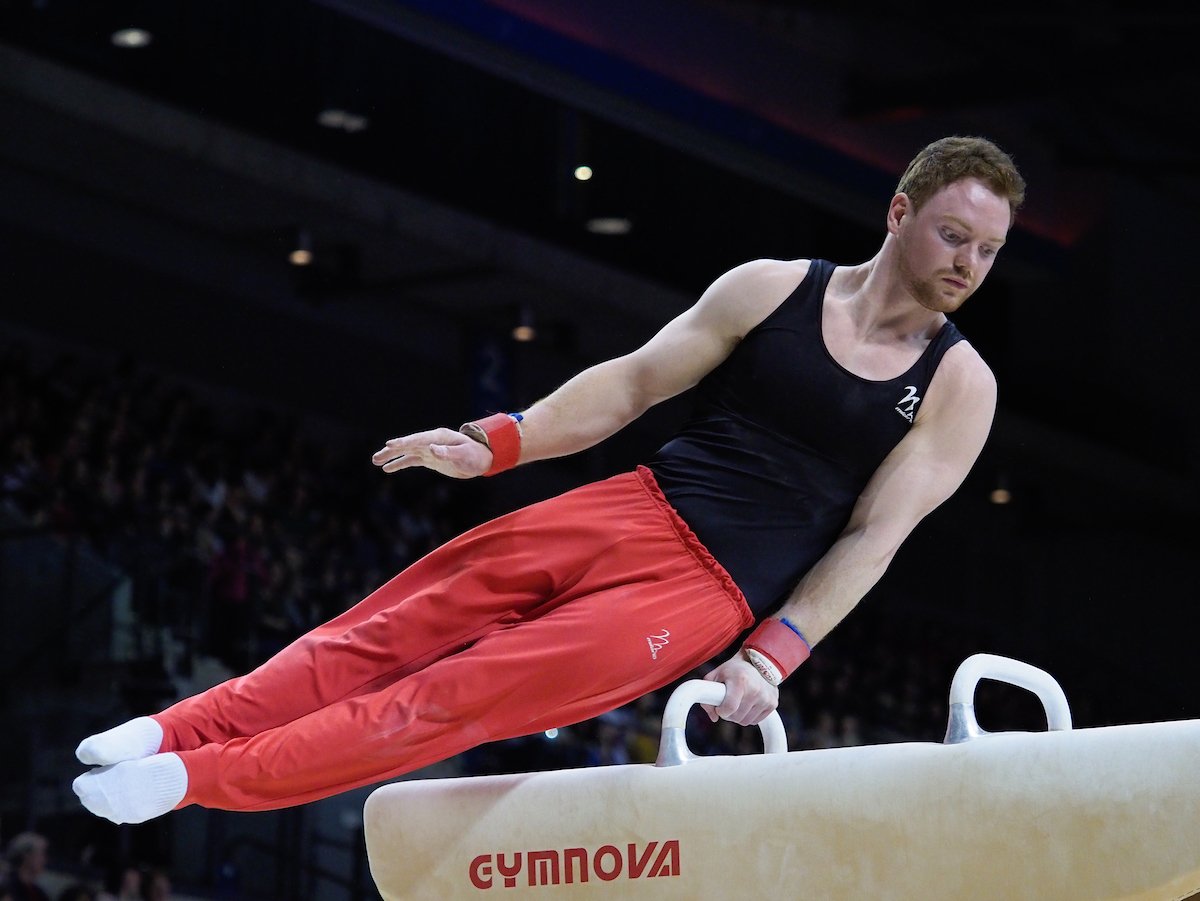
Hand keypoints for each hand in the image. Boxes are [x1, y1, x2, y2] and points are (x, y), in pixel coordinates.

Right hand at [371, 428, 492, 479]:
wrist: (481, 459)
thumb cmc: (475, 455)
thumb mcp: (464, 455)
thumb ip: (448, 453)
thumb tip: (431, 449)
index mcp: (439, 436)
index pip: (418, 439)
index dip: (404, 442)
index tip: (390, 445)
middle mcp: (431, 441)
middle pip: (408, 444)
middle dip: (392, 450)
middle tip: (377, 456)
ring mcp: (429, 449)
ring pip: (407, 452)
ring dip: (391, 456)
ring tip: (375, 461)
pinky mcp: (430, 458)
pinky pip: (411, 460)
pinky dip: (400, 463)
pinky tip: (387, 468)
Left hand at [701, 654, 778, 725]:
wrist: (759, 662)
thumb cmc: (735, 669)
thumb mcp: (717, 674)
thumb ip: (706, 693)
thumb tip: (713, 716)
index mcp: (741, 681)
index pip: (729, 708)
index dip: (720, 711)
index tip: (719, 707)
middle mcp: (756, 690)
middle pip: (736, 717)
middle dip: (728, 713)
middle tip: (727, 702)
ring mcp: (766, 698)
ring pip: (745, 721)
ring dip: (738, 715)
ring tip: (738, 702)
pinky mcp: (773, 703)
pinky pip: (755, 720)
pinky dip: (748, 716)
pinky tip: (748, 703)